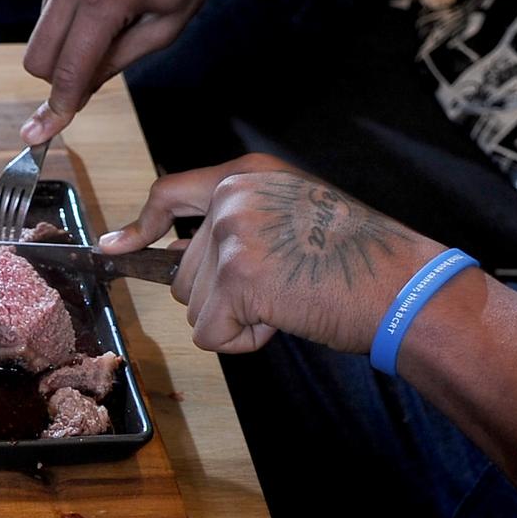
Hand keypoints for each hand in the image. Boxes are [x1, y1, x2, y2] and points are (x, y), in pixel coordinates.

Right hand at [21, 0, 256, 144]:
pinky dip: (69, 3)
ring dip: (70, 33)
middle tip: (95, 66)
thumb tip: (72, 99)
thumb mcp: (165, 27)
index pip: (68, 68)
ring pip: (42, 27)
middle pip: (38, 55)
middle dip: (60, 73)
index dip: (58, 105)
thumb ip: (114, 64)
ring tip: (112, 6)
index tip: (39, 134)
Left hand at [101, 155, 446, 353]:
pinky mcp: (237, 279)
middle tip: (282, 288)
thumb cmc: (357, 260)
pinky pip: (211, 333)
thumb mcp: (291, 215)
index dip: (139, 226)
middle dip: (222, 296)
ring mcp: (232, 235)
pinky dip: (244, 341)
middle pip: (181, 272)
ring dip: (236, 318)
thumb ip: (237, 222)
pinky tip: (284, 319)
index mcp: (247, 175)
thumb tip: (175, 257)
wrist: (401, 284)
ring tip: (288, 300)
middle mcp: (233, 197)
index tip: (115, 247)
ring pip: (193, 306)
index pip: (170, 193)